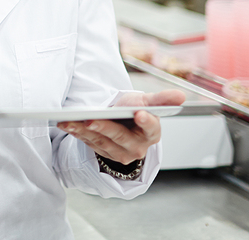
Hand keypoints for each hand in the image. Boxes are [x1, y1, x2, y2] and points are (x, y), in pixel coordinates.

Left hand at [56, 89, 184, 164]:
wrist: (124, 122)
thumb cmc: (135, 110)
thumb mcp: (147, 102)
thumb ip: (162, 99)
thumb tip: (181, 96)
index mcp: (151, 133)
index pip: (151, 127)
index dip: (146, 121)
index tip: (139, 113)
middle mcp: (136, 146)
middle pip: (120, 137)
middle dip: (105, 129)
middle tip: (92, 120)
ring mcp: (119, 152)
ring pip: (100, 141)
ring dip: (84, 131)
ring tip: (71, 121)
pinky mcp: (103, 152)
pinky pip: (89, 143)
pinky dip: (77, 133)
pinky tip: (67, 125)